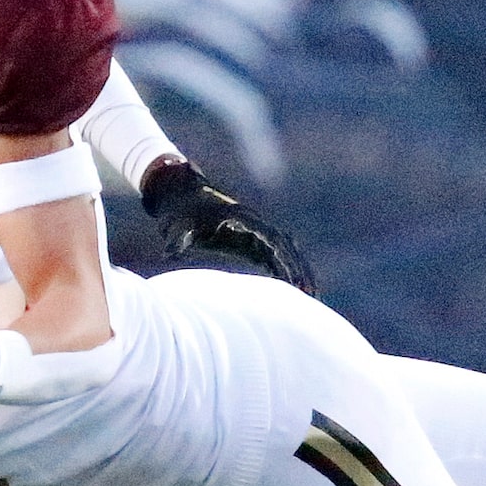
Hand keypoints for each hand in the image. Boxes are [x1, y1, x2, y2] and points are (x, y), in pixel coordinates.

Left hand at [141, 159, 315, 292]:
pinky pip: (276, 251)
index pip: (270, 241)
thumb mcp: (177, 225)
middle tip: (312, 293)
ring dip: (299, 268)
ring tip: (313, 293)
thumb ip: (178, 239)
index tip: (292, 280)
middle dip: (298, 269)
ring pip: (285, 248)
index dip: (283, 260)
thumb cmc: (180, 211)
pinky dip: (288, 266)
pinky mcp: (251, 234)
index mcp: (240, 219)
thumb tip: (171, 253)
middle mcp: (253, 222)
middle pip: (285, 246)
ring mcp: (254, 227)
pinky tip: (298, 284)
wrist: (181, 191)